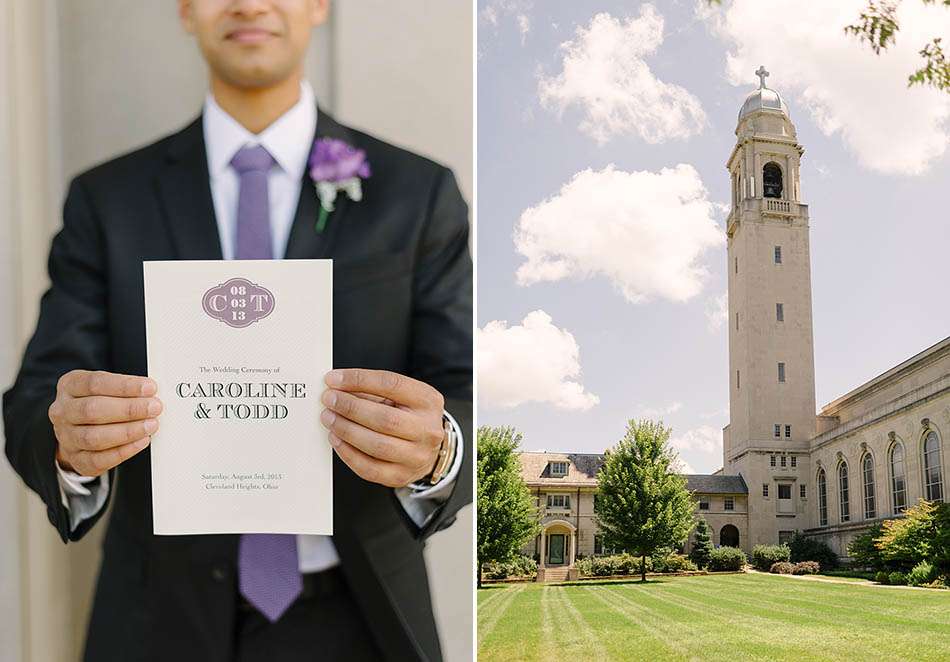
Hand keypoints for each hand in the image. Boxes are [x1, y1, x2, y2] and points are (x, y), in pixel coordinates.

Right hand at [48, 370, 161, 476]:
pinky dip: (123, 451)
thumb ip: (126, 388)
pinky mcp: (76, 458)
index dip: (124, 386)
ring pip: (93, 437)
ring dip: (127, 432)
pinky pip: (98, 459)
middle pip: (92, 410)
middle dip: (129, 409)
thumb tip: (152, 393)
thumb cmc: (100, 401)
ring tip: (150, 425)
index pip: (95, 383)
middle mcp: (62, 411)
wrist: (79, 427)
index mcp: (69, 386)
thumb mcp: (107, 386)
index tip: (150, 388)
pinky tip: (141, 441)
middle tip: (154, 408)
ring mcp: (66, 436)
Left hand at [319, 369, 444, 487]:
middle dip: (350, 408)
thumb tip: (337, 387)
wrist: (429, 448)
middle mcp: (427, 429)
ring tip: (329, 418)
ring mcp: (417, 456)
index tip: (334, 379)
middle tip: (329, 400)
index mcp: (427, 401)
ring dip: (346, 430)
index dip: (359, 380)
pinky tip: (336, 439)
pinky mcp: (401, 476)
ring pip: (377, 445)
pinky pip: (369, 468)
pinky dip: (348, 453)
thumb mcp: (401, 396)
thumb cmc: (410, 417)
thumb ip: (372, 391)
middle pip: (385, 418)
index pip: (392, 385)